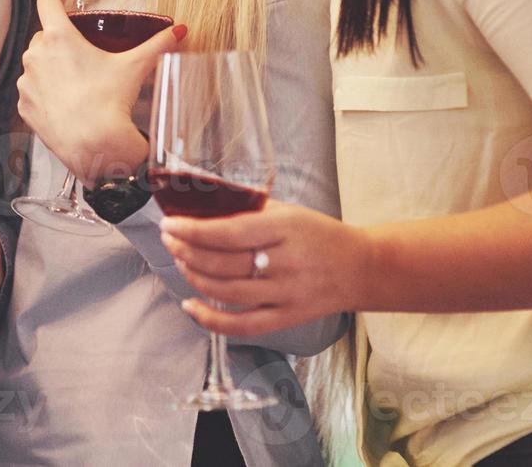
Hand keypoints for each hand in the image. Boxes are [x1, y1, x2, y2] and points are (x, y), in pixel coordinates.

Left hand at [17, 0, 185, 184]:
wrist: (93, 146)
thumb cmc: (110, 104)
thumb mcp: (134, 68)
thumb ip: (157, 45)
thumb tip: (178, 31)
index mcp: (58, 38)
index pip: (47, 1)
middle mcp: (36, 57)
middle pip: (44, 35)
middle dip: (59, 39)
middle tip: (80, 49)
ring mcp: (27, 83)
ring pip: (37, 64)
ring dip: (50, 65)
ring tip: (74, 78)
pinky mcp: (24, 107)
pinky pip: (33, 90)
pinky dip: (45, 90)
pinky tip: (65, 100)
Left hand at [159, 200, 372, 336]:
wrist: (362, 268)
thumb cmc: (321, 234)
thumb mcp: (290, 212)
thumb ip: (251, 210)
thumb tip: (205, 207)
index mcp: (284, 229)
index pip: (229, 233)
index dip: (193, 230)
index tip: (170, 223)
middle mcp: (284, 263)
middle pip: (223, 263)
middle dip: (186, 250)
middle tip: (169, 238)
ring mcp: (285, 295)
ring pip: (226, 292)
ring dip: (194, 276)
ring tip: (180, 260)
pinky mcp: (286, 319)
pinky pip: (242, 325)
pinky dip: (210, 319)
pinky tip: (190, 306)